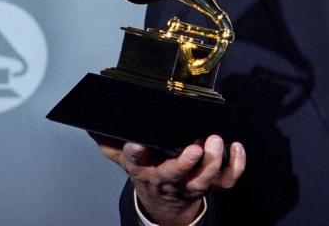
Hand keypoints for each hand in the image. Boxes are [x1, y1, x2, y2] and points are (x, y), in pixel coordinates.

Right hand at [91, 133, 245, 225]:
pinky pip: (227, 180)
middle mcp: (168, 178)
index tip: (137, 142)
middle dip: (184, 162)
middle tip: (195, 145)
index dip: (136, 152)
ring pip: (203, 179)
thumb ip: (111, 143)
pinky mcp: (212, 185)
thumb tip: (91, 125)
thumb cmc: (149, 171)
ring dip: (212, 162)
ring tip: (216, 140)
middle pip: (174, 174)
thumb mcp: (126, 159)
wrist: (165, 203)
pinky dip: (235, 166)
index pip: (136, 159)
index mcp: (145, 168)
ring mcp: (192, 183)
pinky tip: (236, 147)